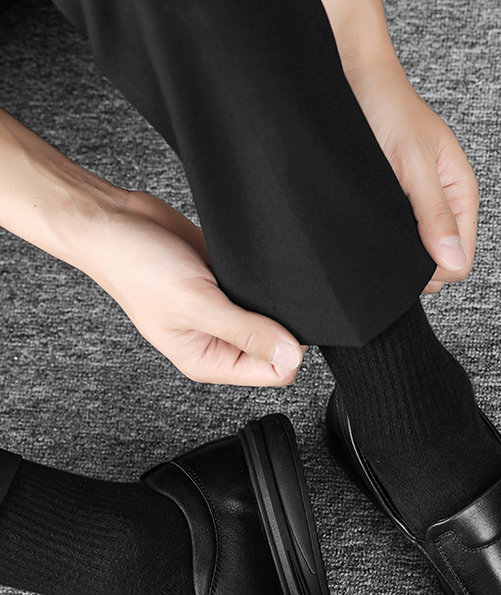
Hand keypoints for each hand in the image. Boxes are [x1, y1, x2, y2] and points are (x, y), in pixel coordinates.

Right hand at [81, 191, 304, 385]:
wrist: (115, 222)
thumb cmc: (135, 268)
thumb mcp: (195, 304)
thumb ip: (245, 331)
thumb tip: (291, 354)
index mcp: (207, 360)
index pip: (273, 373)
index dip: (286, 350)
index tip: (279, 321)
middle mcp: (216, 340)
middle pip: (275, 345)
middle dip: (279, 322)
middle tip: (257, 295)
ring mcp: (222, 310)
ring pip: (271, 315)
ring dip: (270, 298)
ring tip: (244, 278)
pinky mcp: (225, 281)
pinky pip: (260, 288)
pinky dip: (261, 277)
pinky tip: (242, 265)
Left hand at [319, 0, 478, 294]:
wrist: (353, 76)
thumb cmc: (388, 108)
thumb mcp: (414, 164)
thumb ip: (434, 214)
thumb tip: (452, 261)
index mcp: (460, 192)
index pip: (461, 260)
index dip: (434, 270)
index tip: (404, 259)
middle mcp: (442, 201)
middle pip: (438, 259)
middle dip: (414, 262)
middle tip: (385, 241)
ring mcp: (416, 202)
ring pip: (414, 249)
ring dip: (395, 249)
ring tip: (372, 227)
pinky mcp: (391, 199)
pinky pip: (394, 233)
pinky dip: (381, 236)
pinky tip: (366, 222)